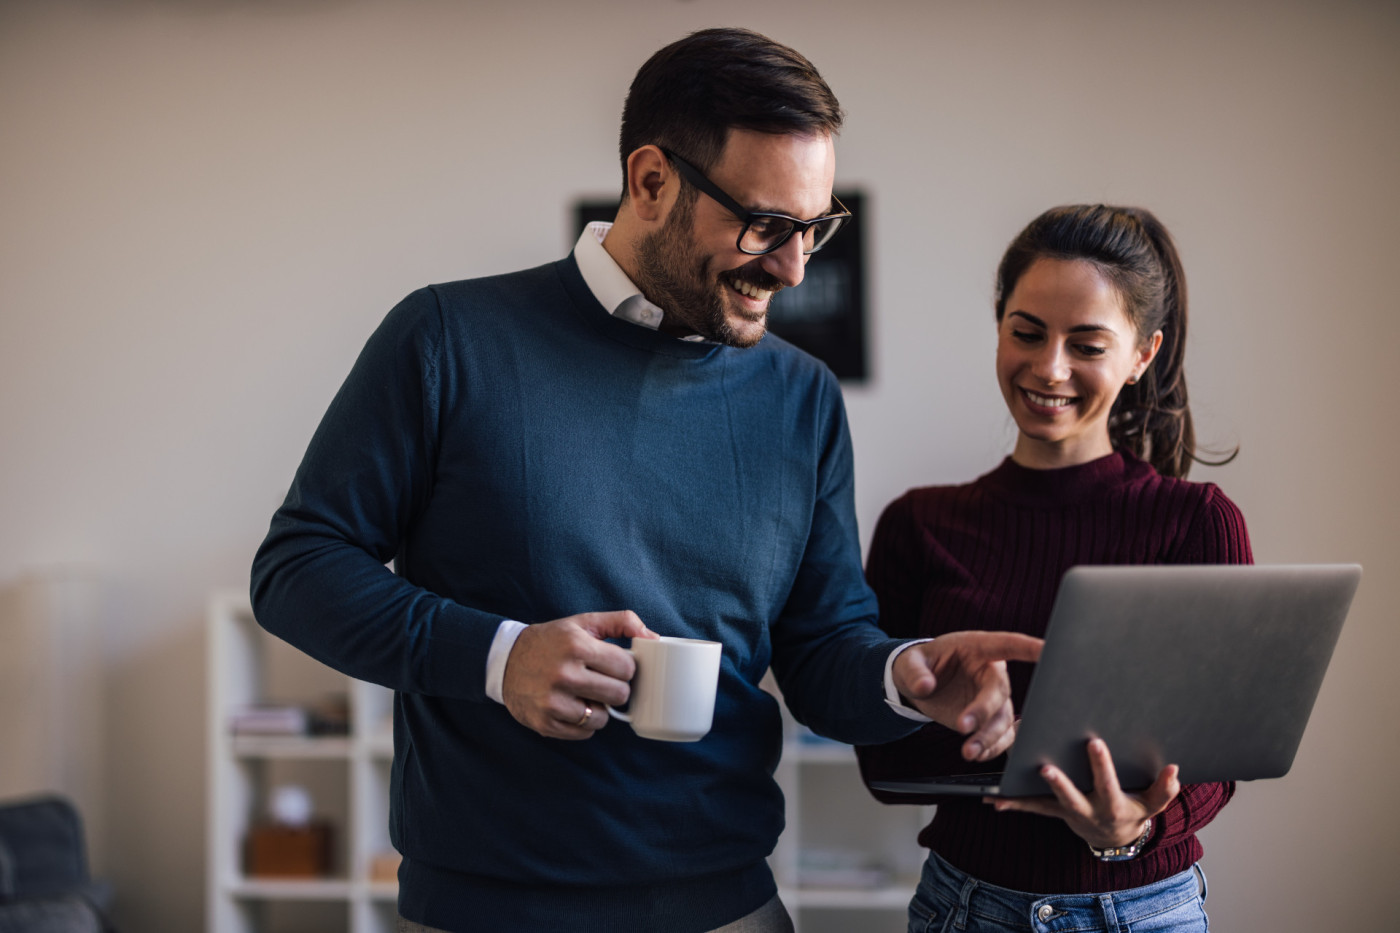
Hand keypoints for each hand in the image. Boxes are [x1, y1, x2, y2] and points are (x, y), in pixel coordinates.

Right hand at [502, 611, 657, 738]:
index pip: (627, 668)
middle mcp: (564, 674)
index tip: (614, 665)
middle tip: (601, 680)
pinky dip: (584, 723)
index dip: (625, 668)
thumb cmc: (552, 641)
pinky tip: (571, 705)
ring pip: (603, 718)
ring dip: (599, 708)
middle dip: (615, 688)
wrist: (504, 661)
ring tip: (585, 693)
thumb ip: (622, 622)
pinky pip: (584, 732)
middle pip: (619, 694)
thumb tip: (654, 637)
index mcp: (576, 646)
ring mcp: (553, 702)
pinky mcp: (545, 723)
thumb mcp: (583, 623)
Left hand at [892, 632, 1042, 761]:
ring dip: (988, 737)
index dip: (1029, 647)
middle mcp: (992, 673)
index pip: (1007, 644)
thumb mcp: (908, 662)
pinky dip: (992, 748)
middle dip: (984, 711)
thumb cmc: (919, 665)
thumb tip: (925, 686)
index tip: (1048, 649)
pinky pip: (1001, 736)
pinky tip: (977, 754)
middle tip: (964, 728)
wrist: (920, 684)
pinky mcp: (992, 719)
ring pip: (1003, 719)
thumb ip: (915, 672)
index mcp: (978, 648)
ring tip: (968, 752)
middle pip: (1000, 691)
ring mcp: (995, 698)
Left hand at [988, 738, 1180, 848]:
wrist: (1116, 837)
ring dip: (1024, 797)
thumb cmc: (1134, 809)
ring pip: (1045, 803)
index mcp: (1113, 805)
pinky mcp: (1054, 811)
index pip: (1107, 783)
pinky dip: (1012, 802)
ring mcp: (1068, 812)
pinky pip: (1032, 807)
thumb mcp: (1152, 803)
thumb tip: (1173, 770)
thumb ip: (1163, 789)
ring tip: (1001, 790)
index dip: (1101, 765)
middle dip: (1059, 783)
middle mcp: (1088, 810)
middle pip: (1072, 797)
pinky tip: (991, 798)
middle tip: (1044, 768)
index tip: (1094, 742)